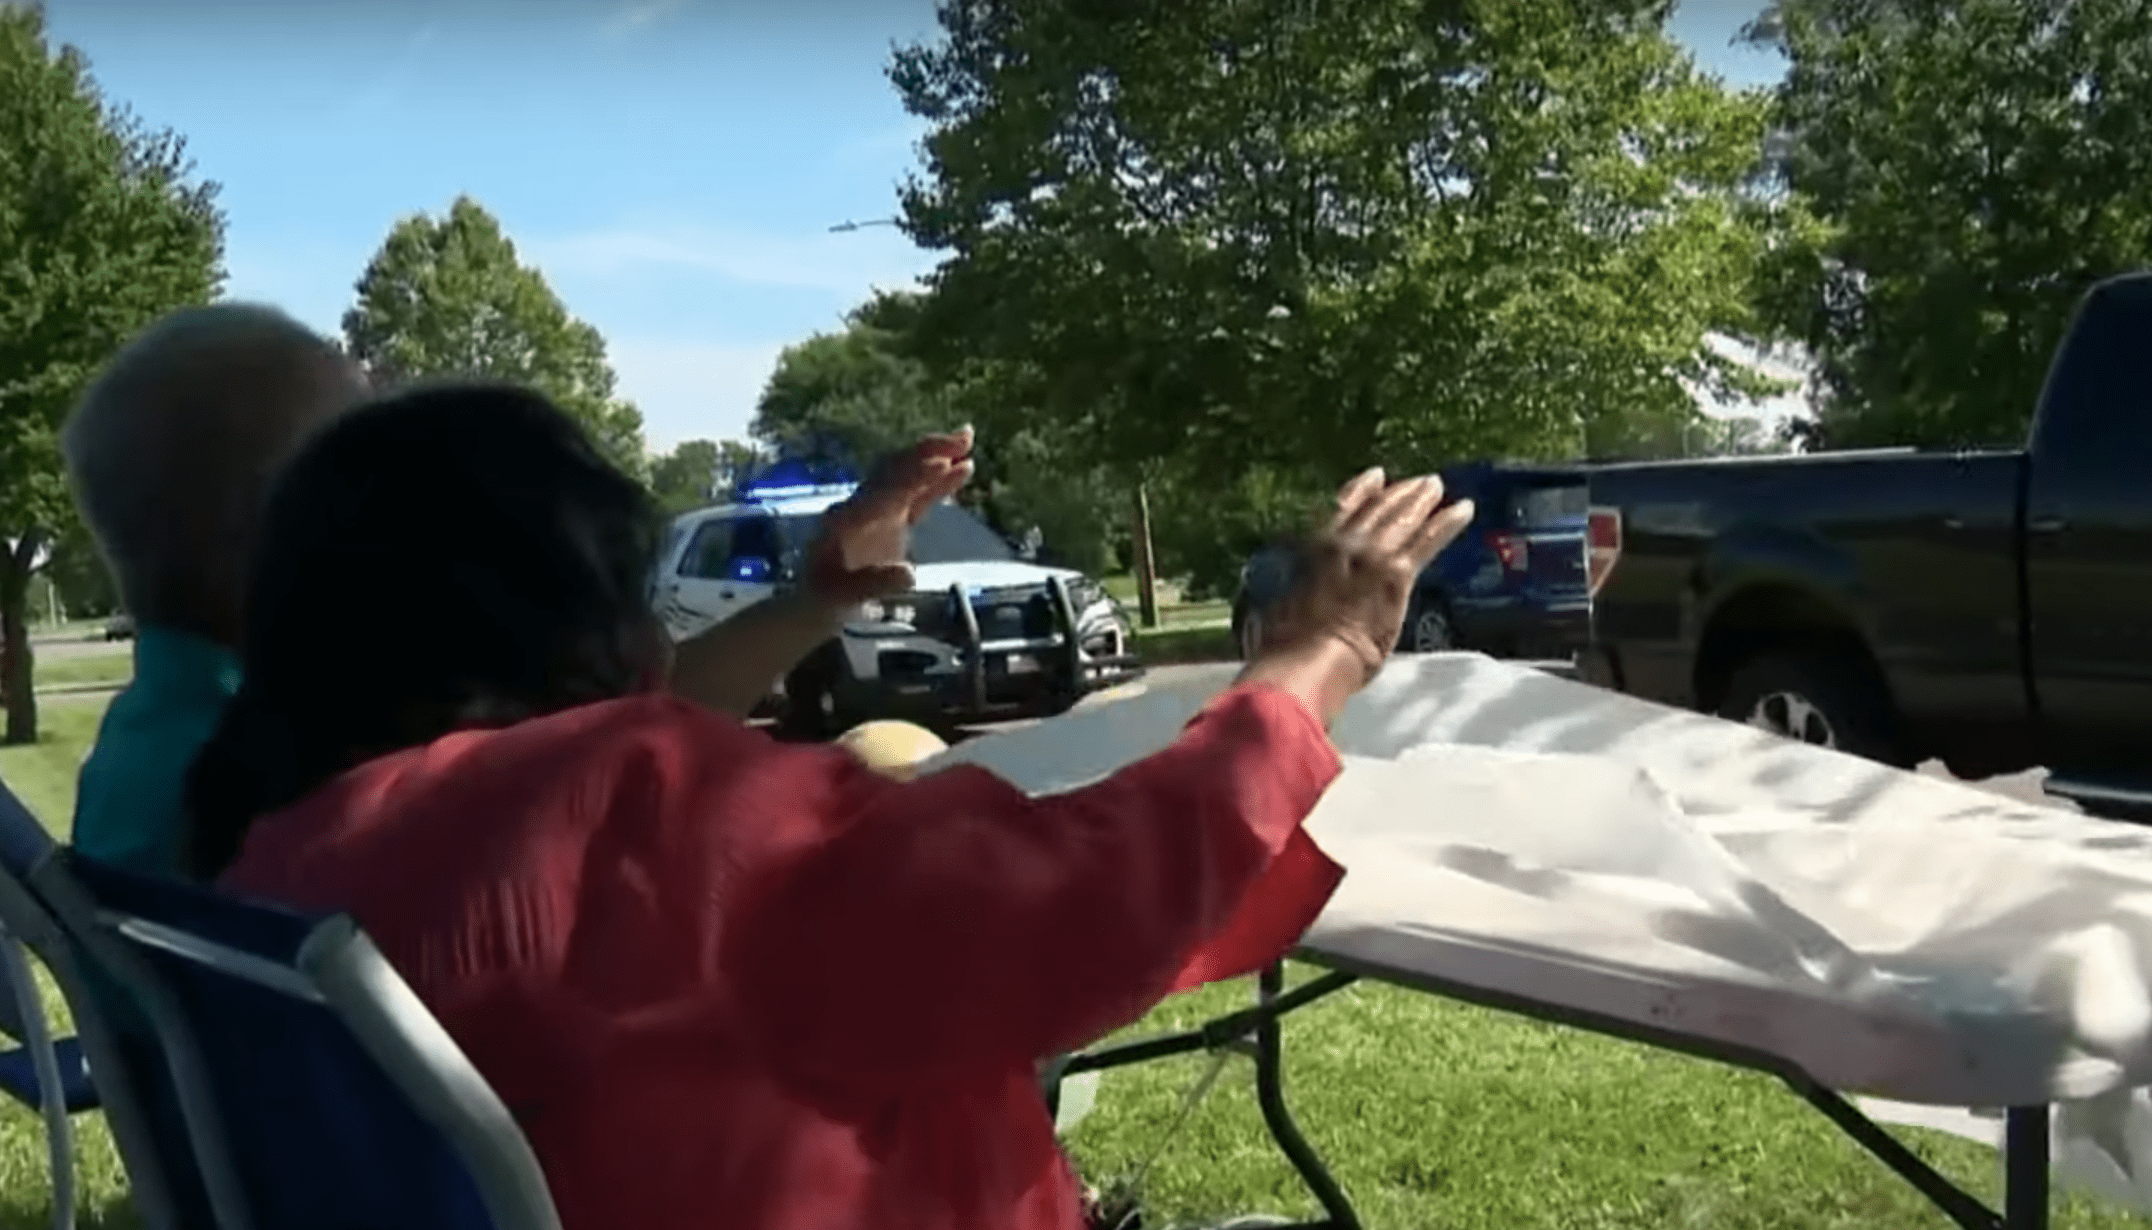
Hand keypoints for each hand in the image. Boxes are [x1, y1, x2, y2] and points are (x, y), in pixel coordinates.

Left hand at [802, 428, 975, 604]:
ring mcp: (878, 509)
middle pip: (897, 470)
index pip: (884, 491)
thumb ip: (874, 584)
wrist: (817, 598)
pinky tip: (965, 468)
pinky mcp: (892, 517)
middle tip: (964, 436)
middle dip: (928, 451)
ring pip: (909, 475)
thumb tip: (910, 574)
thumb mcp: (842, 597)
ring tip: (968, 438)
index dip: (913, 476)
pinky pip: (918, 494)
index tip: (941, 462)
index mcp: (847, 518)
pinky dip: (940, 481)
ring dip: (937, 455)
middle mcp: (862, 505)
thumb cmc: (825, 598)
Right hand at [1259, 467, 1475, 687]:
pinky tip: (1464, 510)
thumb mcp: (1277, 606)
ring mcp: (1373, 554)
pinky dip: (1448, 522)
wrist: (1308, 658)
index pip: (1343, 506)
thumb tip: (1287, 596)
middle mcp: (1344, 541)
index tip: (1376, 477)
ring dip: (1422, 499)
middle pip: (1378, 508)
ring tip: (1437, 487)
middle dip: (1400, 492)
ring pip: (1403, 517)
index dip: (1362, 489)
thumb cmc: (1285, 644)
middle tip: (1420, 483)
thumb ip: (1290, 590)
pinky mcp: (1397, 573)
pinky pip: (1428, 539)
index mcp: (1313, 547)